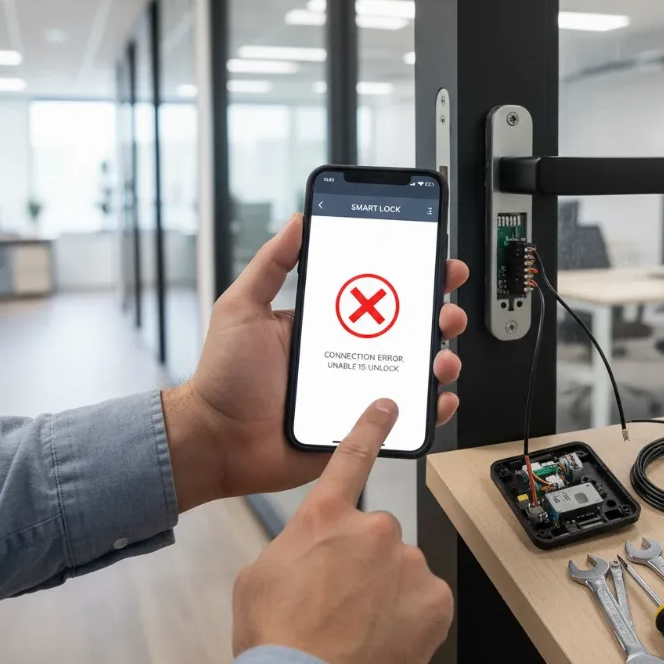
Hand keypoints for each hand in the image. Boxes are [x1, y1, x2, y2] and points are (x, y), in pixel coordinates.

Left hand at [163, 214, 468, 510]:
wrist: (217, 440)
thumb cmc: (225, 376)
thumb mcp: (242, 307)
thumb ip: (270, 264)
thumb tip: (298, 222)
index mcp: (325, 324)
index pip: (377, 294)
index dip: (411, 278)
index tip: (435, 263)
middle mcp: (347, 354)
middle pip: (406, 331)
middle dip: (438, 316)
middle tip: (446, 311)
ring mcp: (356, 390)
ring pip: (412, 372)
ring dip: (440, 359)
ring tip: (441, 357)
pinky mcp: (359, 427)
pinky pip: (404, 417)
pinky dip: (429, 409)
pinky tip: (438, 398)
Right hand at [232, 399, 453, 663]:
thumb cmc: (277, 638)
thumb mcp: (259, 577)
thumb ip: (293, 547)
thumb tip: (308, 553)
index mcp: (325, 516)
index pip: (351, 456)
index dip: (370, 427)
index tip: (388, 406)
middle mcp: (372, 529)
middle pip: (374, 534)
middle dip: (363, 562)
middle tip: (340, 600)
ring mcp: (407, 562)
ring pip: (400, 569)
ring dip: (385, 591)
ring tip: (358, 626)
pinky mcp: (434, 597)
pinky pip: (424, 598)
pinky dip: (409, 615)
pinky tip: (383, 636)